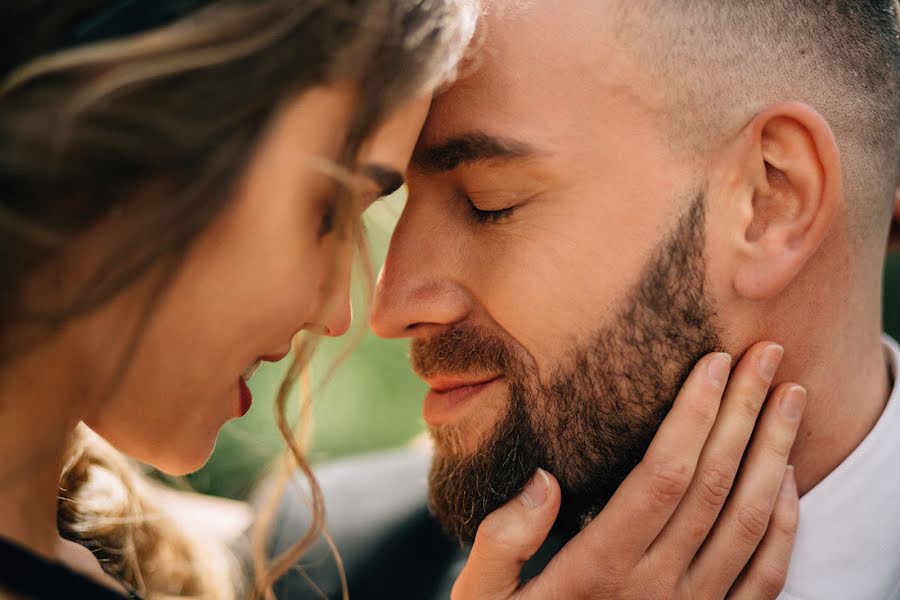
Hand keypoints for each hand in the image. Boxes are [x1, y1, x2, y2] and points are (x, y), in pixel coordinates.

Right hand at [453, 341, 804, 599]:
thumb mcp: (481, 598)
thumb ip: (503, 541)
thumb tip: (542, 480)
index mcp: (597, 571)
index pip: (661, 477)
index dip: (693, 416)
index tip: (713, 363)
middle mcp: (655, 590)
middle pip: (715, 486)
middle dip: (744, 413)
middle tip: (766, 355)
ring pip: (751, 522)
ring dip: (776, 454)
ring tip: (790, 397)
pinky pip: (767, 576)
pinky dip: (786, 522)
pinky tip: (788, 477)